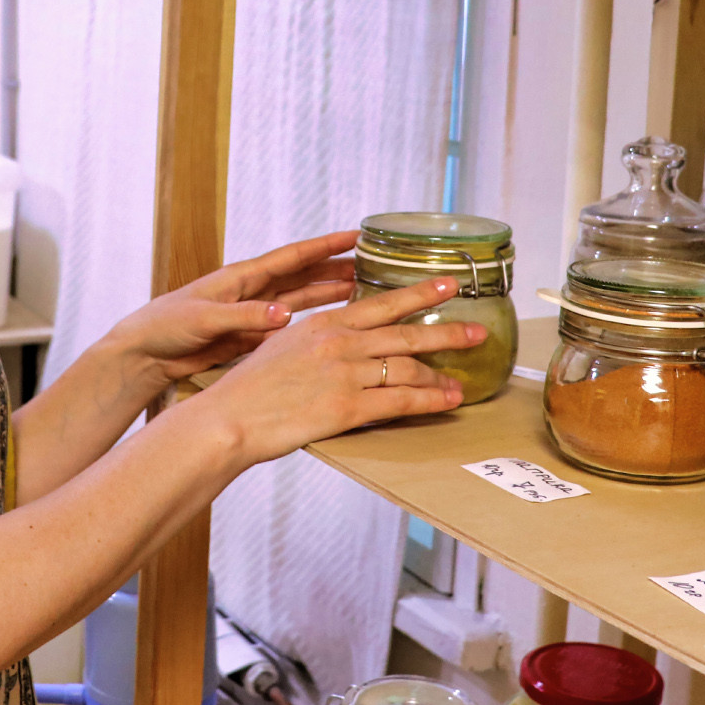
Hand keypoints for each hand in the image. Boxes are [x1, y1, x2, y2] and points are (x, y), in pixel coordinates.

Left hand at [103, 232, 362, 396]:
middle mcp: (252, 291)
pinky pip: (289, 326)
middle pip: (303, 275)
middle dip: (335, 268)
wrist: (143, 353)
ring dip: (328, 294)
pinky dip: (311, 323)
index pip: (292, 257)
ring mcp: (252, 313)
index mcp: (241, 277)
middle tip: (372, 264)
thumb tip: (284, 315)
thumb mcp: (205, 319)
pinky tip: (331, 325)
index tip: (356, 235)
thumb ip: (245, 317)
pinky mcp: (249, 337)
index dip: (325, 246)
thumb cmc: (165, 327)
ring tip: (361, 289)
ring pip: (300, 299)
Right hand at [188, 275, 486, 468]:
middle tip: (475, 332)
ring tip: (461, 381)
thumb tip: (340, 343)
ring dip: (441, 375)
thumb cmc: (249, 388)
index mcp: (323, 324)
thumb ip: (316, 341)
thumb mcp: (282, 347)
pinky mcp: (347, 408)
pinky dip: (429, 400)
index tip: (446, 286)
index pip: (382, 304)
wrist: (229, 418)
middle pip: (405, 333)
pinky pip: (399, 401)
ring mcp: (345, 375)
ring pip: (408, 368)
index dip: (419, 296)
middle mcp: (339, 343)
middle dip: (446, 332)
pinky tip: (446, 400)